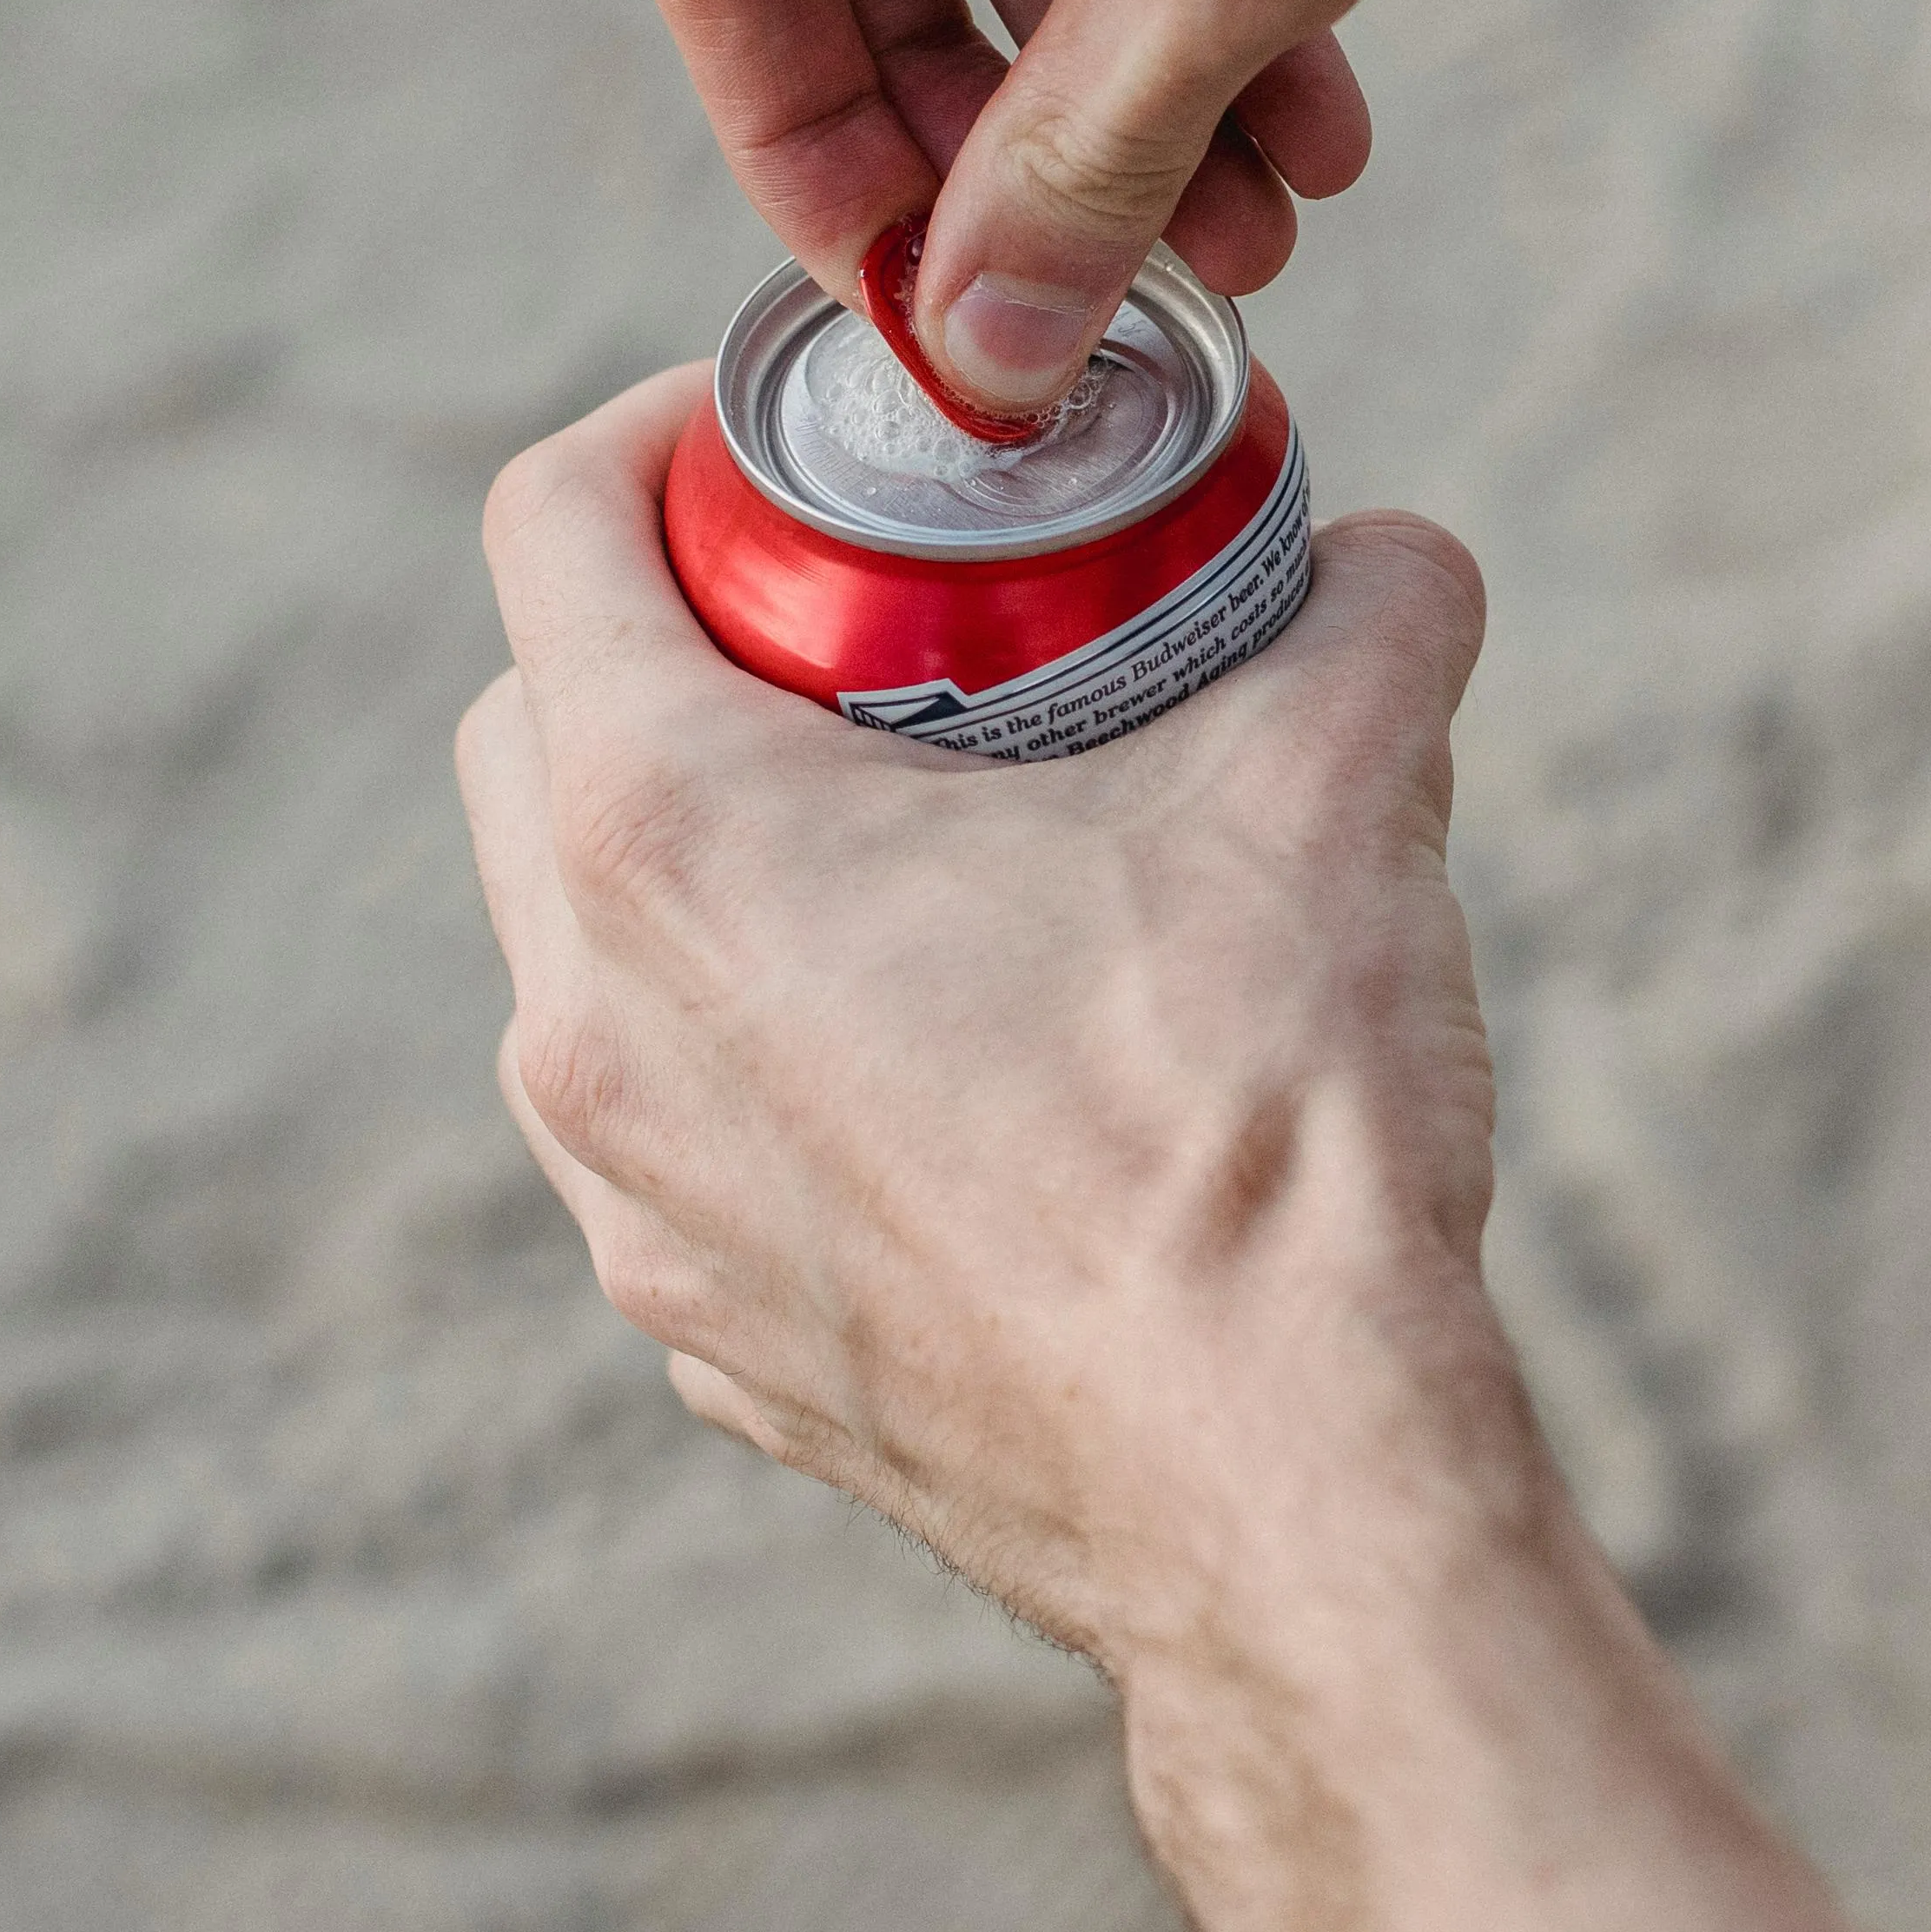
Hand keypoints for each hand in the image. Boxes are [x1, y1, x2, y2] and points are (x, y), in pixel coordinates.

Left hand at [459, 369, 1930, 1931]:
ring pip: (587, 953)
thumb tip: (1396, 560)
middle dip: (671, 643)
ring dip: (708, 860)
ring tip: (918, 841)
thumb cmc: (1266, 1136)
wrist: (1288, 1498)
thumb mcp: (1338, 794)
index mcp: (673, 838)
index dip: (660, 432)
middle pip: (534, 735)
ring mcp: (631, 1202)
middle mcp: (589, 1018)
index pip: (548, 530)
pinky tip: (954, 1054)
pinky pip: (677, 1130)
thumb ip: (1365, 615)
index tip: (790, 441)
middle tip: (864, 625)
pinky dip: (762, 1048)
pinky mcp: (708, 1338)